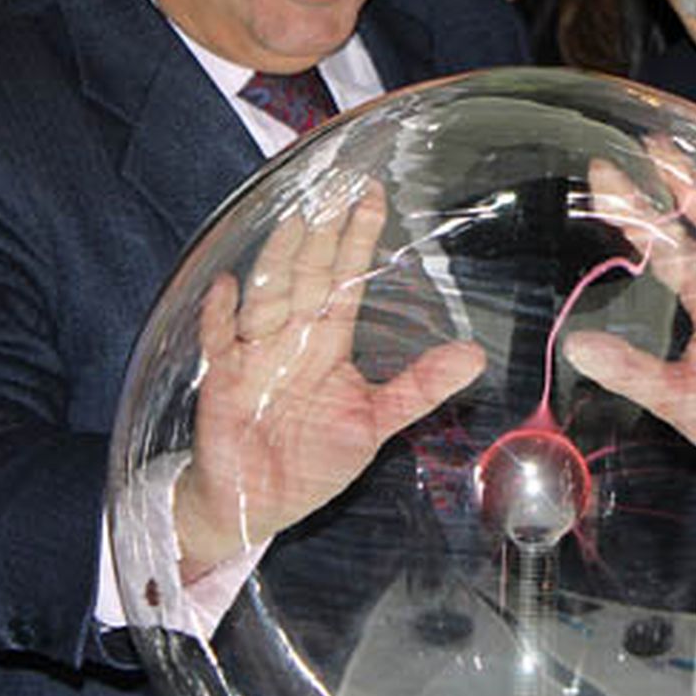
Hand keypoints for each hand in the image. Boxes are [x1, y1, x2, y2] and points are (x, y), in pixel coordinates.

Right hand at [174, 181, 485, 580]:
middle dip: (321, 235)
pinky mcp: (222, 382)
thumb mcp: (373, 423)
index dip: (358, 239)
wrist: (255, 507)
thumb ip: (419, 388)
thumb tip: (475, 355)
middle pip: (308, 277)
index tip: (372, 196)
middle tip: (333, 189)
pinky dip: (222, 317)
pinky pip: (220, 342)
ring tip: (294, 224)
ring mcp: (255, 356)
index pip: (345, 279)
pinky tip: (230, 288)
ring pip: (268, 298)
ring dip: (279, 262)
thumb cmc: (311, 462)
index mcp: (327, 341)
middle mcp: (291, 338)